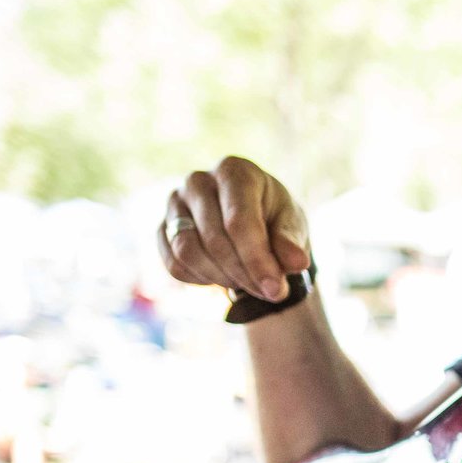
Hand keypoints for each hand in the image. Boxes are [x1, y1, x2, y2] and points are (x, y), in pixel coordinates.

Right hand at [156, 156, 309, 305]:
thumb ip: (292, 241)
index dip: (257, 260)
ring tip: (247, 282)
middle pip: (215, 240)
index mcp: (235, 171)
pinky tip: (223, 276)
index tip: (276, 290)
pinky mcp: (163, 227)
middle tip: (269, 291)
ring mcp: (175, 203)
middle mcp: (199, 181)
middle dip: (244, 274)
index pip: (239, 221)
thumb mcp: (291, 225)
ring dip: (220, 278)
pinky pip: (174, 264)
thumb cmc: (273, 218)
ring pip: (187, 252)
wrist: (250, 219)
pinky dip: (200, 279)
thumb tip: (297, 262)